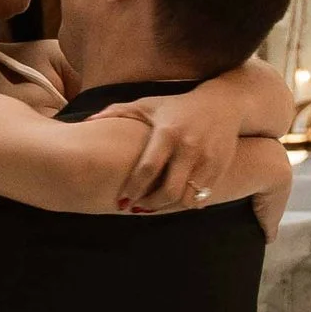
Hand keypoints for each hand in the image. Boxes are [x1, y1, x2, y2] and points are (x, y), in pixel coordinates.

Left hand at [116, 97, 243, 213]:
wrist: (223, 104)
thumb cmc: (177, 106)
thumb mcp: (148, 105)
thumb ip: (118, 111)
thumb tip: (88, 120)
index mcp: (168, 132)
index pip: (148, 168)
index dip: (134, 189)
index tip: (122, 201)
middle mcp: (189, 147)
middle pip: (169, 190)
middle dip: (150, 204)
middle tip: (137, 207)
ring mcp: (207, 160)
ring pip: (187, 198)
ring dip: (168, 207)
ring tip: (154, 205)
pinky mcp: (220, 168)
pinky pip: (202, 197)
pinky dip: (186, 204)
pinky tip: (174, 201)